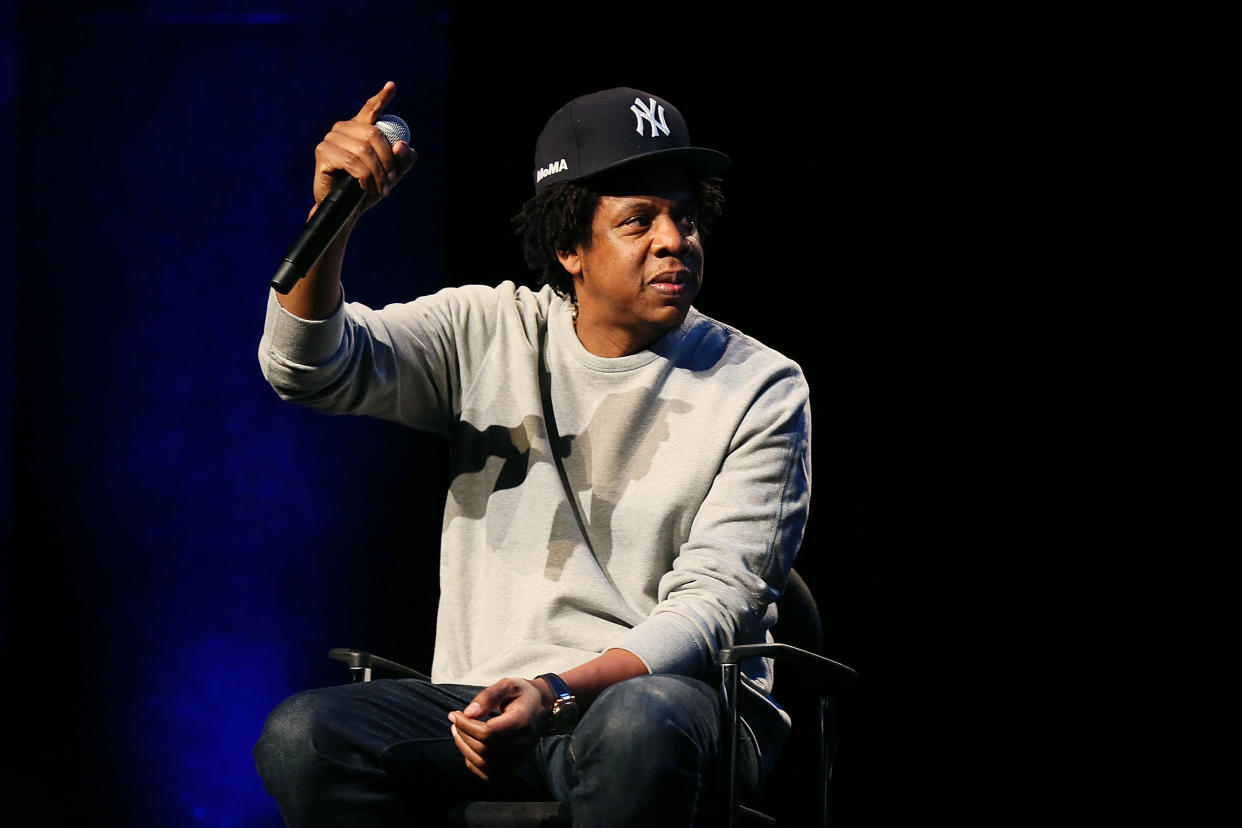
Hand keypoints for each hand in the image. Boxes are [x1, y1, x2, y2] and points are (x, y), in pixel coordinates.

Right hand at [312, 81, 416, 211]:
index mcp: (359, 129)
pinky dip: (364, 178)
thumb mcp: (392, 175)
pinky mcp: (323, 153)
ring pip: (364, 151)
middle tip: (390, 183)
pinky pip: (352, 163)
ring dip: (377, 174)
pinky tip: (365, 188)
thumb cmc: (367, 189)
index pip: (371, 109)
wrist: (346, 210)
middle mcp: (343, 129)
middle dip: (388, 161)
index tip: (392, 86)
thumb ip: (403, 159)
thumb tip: (401, 146)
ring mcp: (330, 139)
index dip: (381, 98)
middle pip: (374, 135)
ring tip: (380, 190)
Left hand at [447, 677, 551, 780]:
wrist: (542, 706)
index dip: (466, 726)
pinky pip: (489, 774)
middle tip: (455, 721)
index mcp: (522, 721)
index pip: (488, 732)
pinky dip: (473, 764)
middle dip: (463, 735)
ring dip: (465, 749)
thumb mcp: (508, 684)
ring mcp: (520, 757)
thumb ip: (488, 695)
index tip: (455, 714)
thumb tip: (468, 713)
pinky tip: (468, 747)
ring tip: (457, 732)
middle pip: (484, 749)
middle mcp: (523, 743)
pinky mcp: (515, 764)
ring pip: (484, 764)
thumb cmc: (523, 693)